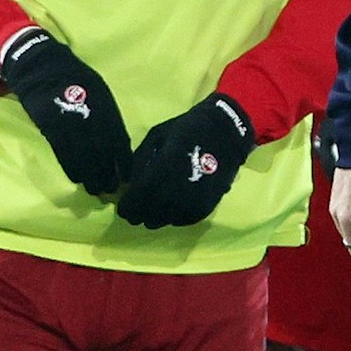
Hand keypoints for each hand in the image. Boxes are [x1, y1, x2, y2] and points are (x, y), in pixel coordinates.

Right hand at [0, 27, 131, 196]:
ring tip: (98, 190)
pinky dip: (70, 165)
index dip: (123, 158)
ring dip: (92, 173)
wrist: (39, 63)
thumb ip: (105, 113)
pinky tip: (76, 178)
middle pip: (103, 148)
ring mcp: (69, 118)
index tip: (128, 176)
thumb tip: (115, 140)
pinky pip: (62, 149)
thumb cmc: (71, 76)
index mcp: (104, 103)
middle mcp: (90, 112)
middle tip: (113, 190)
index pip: (119, 136)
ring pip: (84, 152)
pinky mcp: (49, 123)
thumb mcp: (96, 89)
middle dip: (109, 171)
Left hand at [118, 94, 255, 227]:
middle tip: (134, 212)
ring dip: (156, 218)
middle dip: (139, 214)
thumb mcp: (157, 136)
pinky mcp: (209, 203)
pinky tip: (171, 211)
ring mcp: (196, 197)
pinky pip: (185, 220)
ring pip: (167, 220)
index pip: (137, 199)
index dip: (127, 207)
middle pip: (150, 214)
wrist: (227, 130)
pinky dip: (174, 218)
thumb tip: (130, 184)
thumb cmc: (188, 129)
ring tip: (152, 212)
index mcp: (164, 168)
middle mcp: (179, 187)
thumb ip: (140, 160)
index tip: (123, 208)